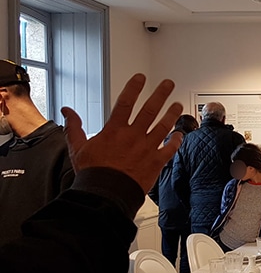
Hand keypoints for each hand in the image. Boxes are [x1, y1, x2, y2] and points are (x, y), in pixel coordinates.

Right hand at [61, 74, 182, 191]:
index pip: (125, 102)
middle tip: (168, 83)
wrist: (106, 195)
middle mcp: (133, 136)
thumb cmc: (93, 173)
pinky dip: (176, 141)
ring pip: (164, 126)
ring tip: (178, 105)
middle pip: (150, 109)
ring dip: (172, 114)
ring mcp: (147, 148)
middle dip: (160, 94)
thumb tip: (67, 111)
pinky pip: (170, 149)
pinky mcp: (156, 162)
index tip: (141, 78)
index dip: (134, 88)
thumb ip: (74, 127)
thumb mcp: (78, 148)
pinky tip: (180, 135)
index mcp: (114, 130)